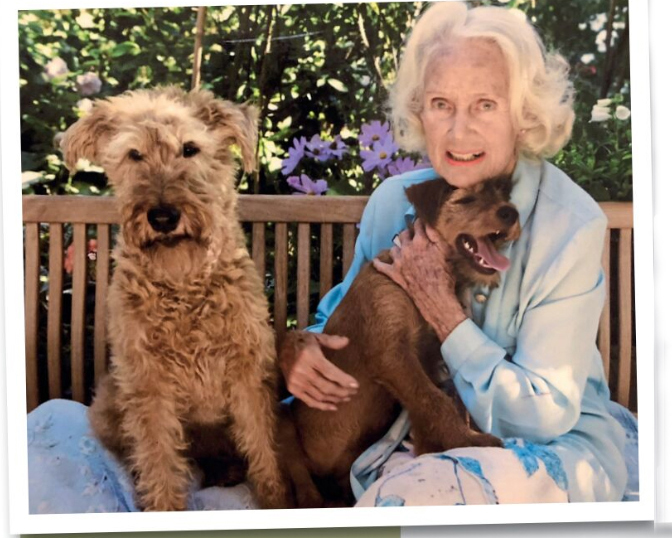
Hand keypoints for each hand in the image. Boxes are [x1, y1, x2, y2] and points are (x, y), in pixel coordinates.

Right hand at [279, 331, 358, 410]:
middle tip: (353, 392)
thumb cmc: (302, 341)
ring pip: (320, 395)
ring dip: (335, 399)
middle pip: (326, 386)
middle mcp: (301, 370)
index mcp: (309, 356)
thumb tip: (347, 341)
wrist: (280, 346)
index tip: (356, 385)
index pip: (329, 372)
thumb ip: (332, 340)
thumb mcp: (316, 337)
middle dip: (342, 391)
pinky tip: (333, 406)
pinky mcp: (292, 388)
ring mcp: (296, 381)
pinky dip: (322, 406)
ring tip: (346, 397)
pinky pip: (309, 401)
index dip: (343, 380)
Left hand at [373, 218, 466, 340]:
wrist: (435, 297)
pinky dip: (379, 263)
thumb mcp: (446, 252)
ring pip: (394, 247)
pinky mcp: (394, 273)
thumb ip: (436, 236)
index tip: (422, 221)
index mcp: (420, 241)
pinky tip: (376, 261)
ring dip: (398, 247)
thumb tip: (429, 223)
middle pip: (403, 234)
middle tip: (413, 235)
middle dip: (408, 233)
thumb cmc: (444, 275)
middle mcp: (407, 248)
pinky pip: (381, 266)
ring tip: (402, 248)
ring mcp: (399, 261)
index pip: (418, 225)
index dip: (421, 222)